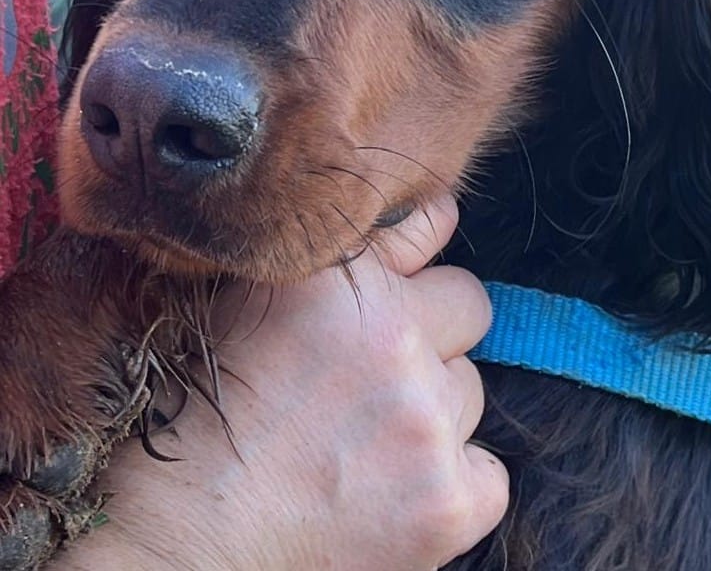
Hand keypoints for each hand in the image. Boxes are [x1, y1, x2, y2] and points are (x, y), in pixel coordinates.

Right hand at [60, 193, 507, 569]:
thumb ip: (363, 250)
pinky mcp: (449, 501)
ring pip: (471, 391)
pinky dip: (453, 485)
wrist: (183, 538)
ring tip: (360, 443)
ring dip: (433, 411)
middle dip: (432, 336)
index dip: (409, 273)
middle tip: (369, 382)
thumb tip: (445, 210)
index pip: (435, 230)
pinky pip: (489, 474)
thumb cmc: (209, 412)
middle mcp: (391, 337)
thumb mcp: (263, 300)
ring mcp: (425, 421)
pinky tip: (392, 491)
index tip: (388, 305)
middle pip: (470, 306)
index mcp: (343, 277)